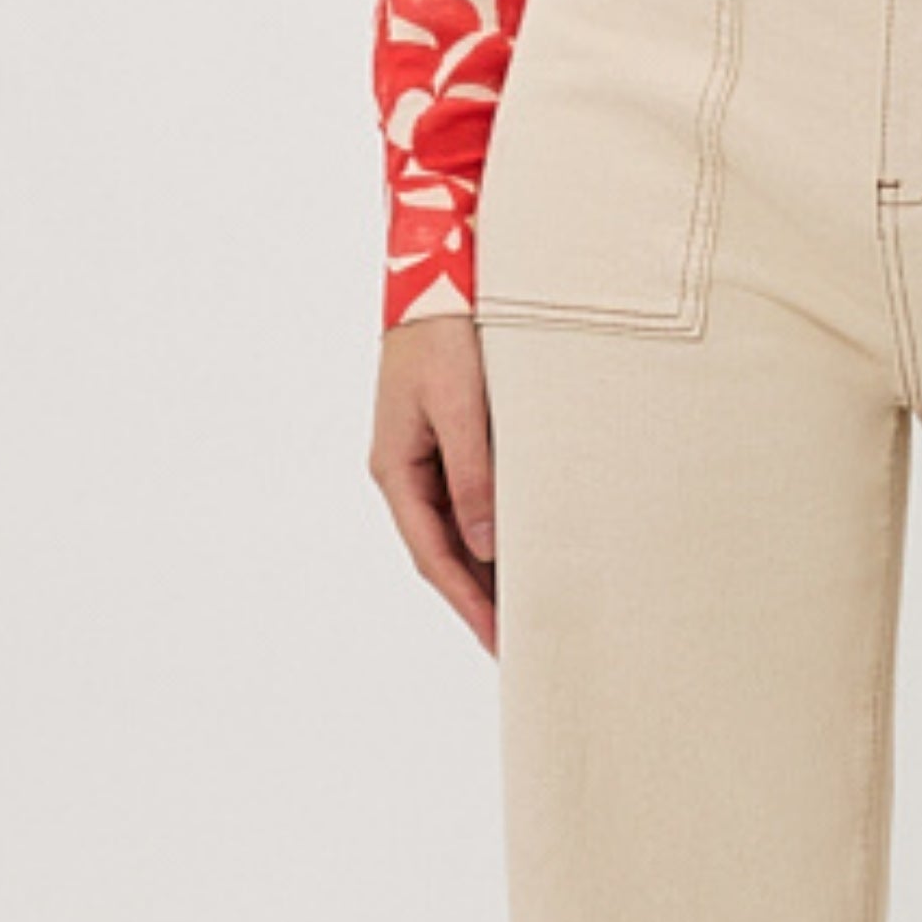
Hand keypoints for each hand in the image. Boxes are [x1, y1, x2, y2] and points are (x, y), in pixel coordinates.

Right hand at [371, 311, 498, 651]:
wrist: (438, 277)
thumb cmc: (444, 337)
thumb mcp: (459, 406)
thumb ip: (472, 475)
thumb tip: (484, 545)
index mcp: (396, 469)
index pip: (433, 555)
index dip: (466, 603)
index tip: (498, 642)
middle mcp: (405, 471)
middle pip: (443, 553)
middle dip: (477, 600)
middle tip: (518, 645)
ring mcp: (424, 457)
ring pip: (457, 530)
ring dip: (486, 571)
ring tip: (524, 611)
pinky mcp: (448, 440)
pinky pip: (467, 501)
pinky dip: (492, 532)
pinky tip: (519, 550)